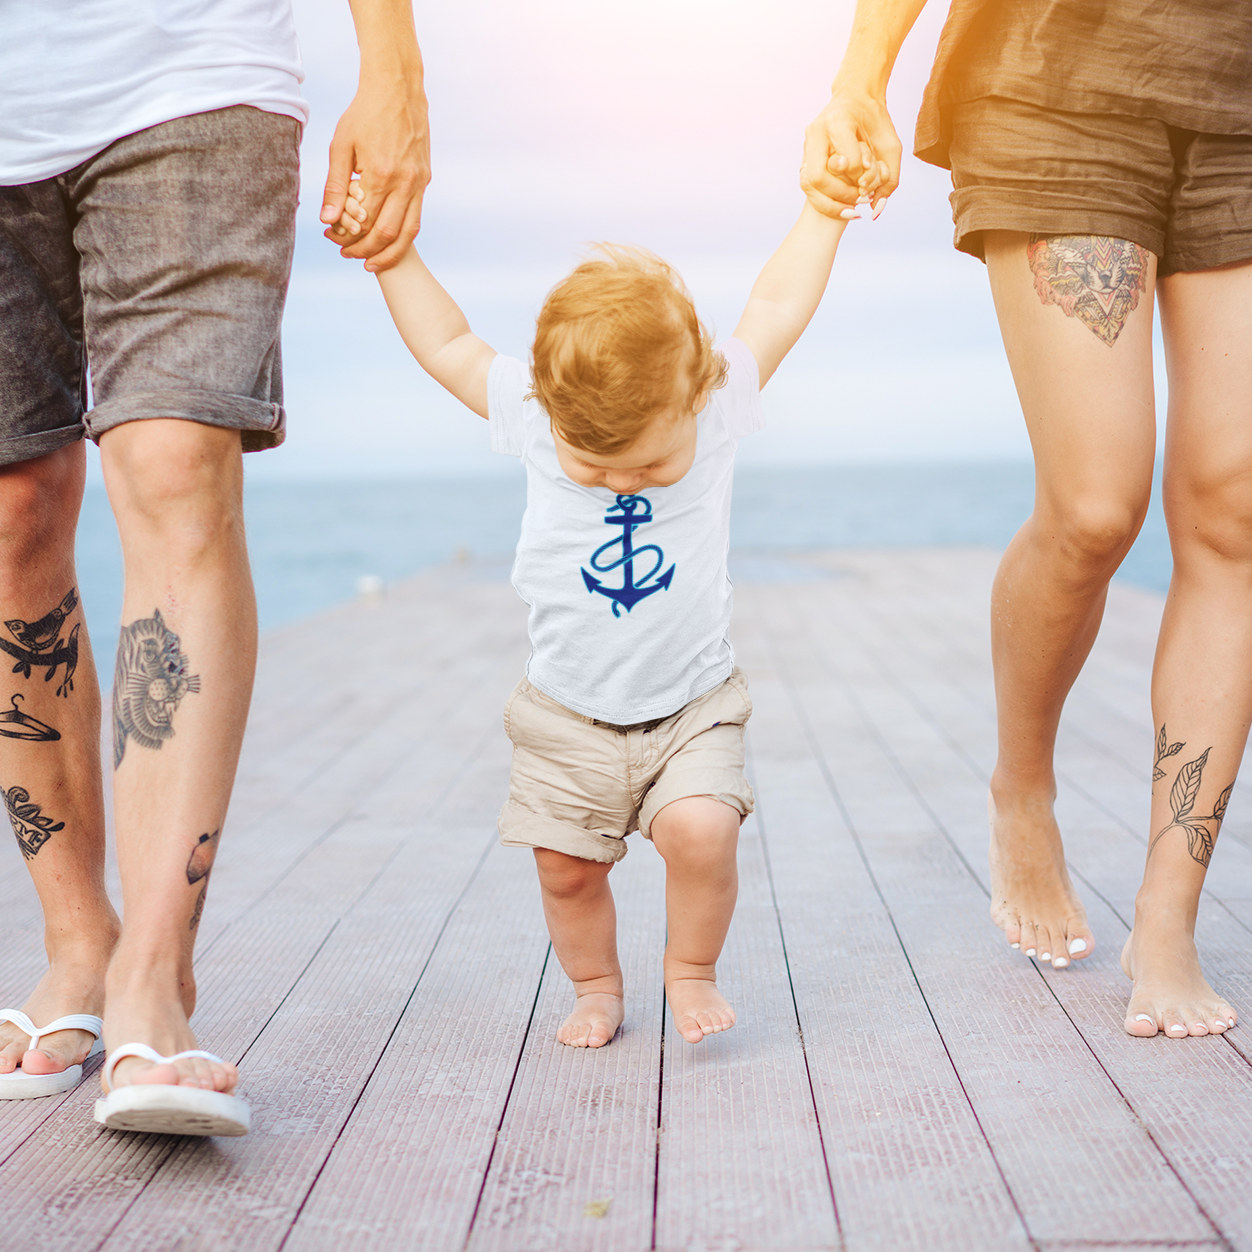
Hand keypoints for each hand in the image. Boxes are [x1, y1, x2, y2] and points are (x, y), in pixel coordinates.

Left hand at [321, 72, 430, 271]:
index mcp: (380, 175)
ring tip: (371, 262)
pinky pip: (415, 218)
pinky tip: (387, 240)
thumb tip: (328, 220)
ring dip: (389, 254)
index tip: (332, 238)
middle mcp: (404, 184)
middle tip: (348, 255)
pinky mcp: (425, 181)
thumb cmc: (364, 114)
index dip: (347, 238)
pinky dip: (401, 236)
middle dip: (366, 252)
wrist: (398, 89)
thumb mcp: (341, 146)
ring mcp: (418, 184)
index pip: (364, 223)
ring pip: (407, 234)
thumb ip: (335, 185)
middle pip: (386, 235)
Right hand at [801, 87, 901, 219]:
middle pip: (818, 177)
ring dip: (829, 202)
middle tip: (860, 199)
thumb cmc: (875, 121)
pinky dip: (823, 199)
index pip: (846, 161)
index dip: (860, 175)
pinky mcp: (804, 155)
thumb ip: (889, 179)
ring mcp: (807, 144)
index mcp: (838, 121)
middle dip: (840, 195)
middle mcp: (816, 132)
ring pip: (808, 184)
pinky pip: (807, 184)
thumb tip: (875, 211)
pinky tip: (841, 204)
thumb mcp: (891, 146)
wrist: (856, 97)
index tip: (870, 177)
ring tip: (850, 207)